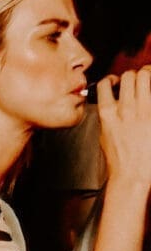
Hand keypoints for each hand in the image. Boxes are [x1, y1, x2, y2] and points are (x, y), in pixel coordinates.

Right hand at [97, 68, 150, 193]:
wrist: (132, 175)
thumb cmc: (119, 162)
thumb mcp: (104, 137)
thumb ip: (108, 119)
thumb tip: (112, 107)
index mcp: (108, 115)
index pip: (106, 84)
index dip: (112, 79)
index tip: (117, 82)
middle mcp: (126, 110)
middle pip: (129, 76)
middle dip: (135, 75)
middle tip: (140, 80)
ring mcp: (143, 111)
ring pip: (145, 77)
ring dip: (148, 76)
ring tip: (150, 81)